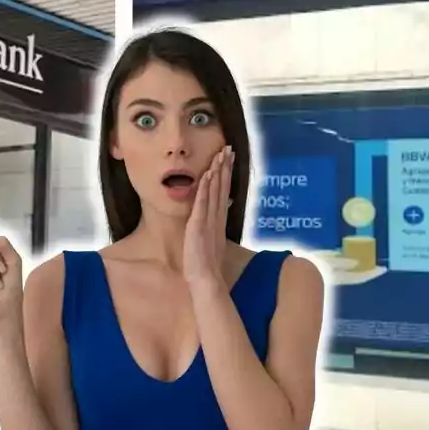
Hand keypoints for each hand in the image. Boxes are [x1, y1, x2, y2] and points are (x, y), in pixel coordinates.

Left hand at [184, 145, 233, 290]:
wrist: (205, 280)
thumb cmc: (206, 266)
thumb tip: (215, 222)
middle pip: (222, 188)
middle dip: (225, 168)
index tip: (228, 160)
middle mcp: (216, 218)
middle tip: (228, 149)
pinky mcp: (199, 225)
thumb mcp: (211, 243)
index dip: (226, 176)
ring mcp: (209, 220)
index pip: (223, 193)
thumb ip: (213, 230)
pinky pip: (203, 203)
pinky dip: (206, 188)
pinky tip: (208, 175)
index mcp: (218, 221)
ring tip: (220, 154)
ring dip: (217, 172)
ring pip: (215, 191)